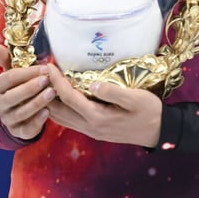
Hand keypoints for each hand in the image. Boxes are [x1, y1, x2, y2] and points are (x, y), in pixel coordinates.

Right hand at [0, 44, 54, 139]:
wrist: (21, 112)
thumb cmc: (21, 86)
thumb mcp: (15, 73)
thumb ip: (8, 60)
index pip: (8, 78)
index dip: (26, 73)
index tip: (44, 68)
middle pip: (12, 97)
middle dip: (30, 88)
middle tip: (47, 80)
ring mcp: (7, 120)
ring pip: (20, 113)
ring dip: (37, 102)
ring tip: (52, 93)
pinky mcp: (18, 132)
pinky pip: (26, 129)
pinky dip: (37, 121)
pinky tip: (48, 112)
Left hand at [44, 63, 161, 147]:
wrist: (159, 131)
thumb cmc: (149, 112)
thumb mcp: (136, 98)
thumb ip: (113, 92)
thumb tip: (92, 83)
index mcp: (98, 117)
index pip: (69, 97)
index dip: (56, 81)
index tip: (48, 66)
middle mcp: (90, 127)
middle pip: (58, 111)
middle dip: (46, 92)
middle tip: (39, 74)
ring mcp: (91, 131)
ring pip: (61, 119)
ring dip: (50, 102)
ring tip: (44, 85)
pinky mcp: (94, 131)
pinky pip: (68, 121)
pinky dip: (59, 109)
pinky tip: (58, 99)